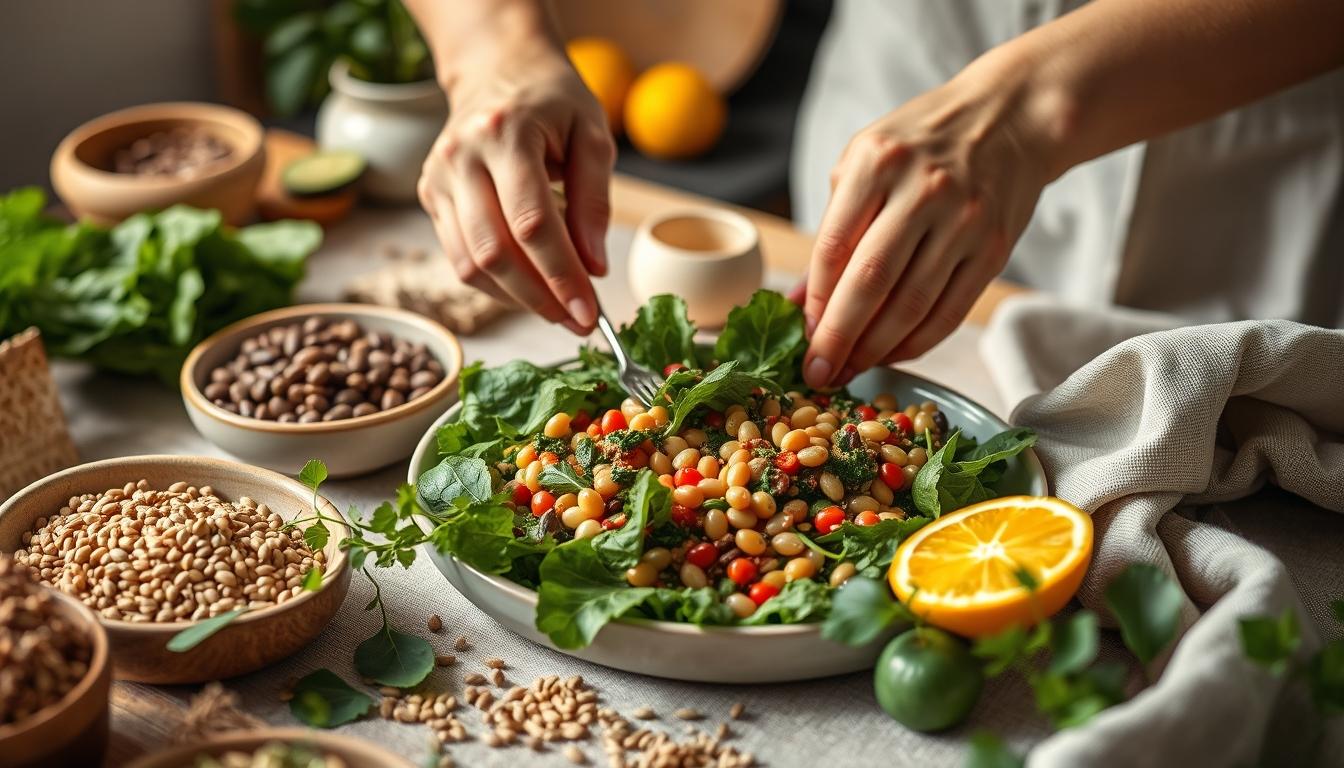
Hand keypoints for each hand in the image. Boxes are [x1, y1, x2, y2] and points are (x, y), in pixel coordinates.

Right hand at [418, 47, 613, 334]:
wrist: (497, 68)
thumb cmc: (553, 102)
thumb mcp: (592, 135)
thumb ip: (594, 201)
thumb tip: (593, 269)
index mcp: (504, 133)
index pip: (532, 224)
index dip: (561, 276)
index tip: (589, 313)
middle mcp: (461, 157)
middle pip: (495, 252)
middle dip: (540, 297)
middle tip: (576, 321)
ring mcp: (437, 178)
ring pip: (470, 265)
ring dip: (517, 299)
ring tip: (558, 309)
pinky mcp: (429, 195)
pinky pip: (460, 258)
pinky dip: (497, 284)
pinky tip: (530, 288)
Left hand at [799, 57, 1055, 386]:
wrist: (1011, 118)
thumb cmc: (922, 142)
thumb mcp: (866, 161)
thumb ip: (835, 227)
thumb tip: (800, 301)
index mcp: (877, 162)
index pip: (834, 247)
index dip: (814, 300)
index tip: (801, 334)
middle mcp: (922, 190)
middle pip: (869, 282)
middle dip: (837, 338)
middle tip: (816, 373)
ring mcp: (963, 221)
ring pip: (910, 305)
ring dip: (874, 349)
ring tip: (849, 370)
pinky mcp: (993, 249)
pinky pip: (948, 311)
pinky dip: (915, 342)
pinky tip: (890, 354)